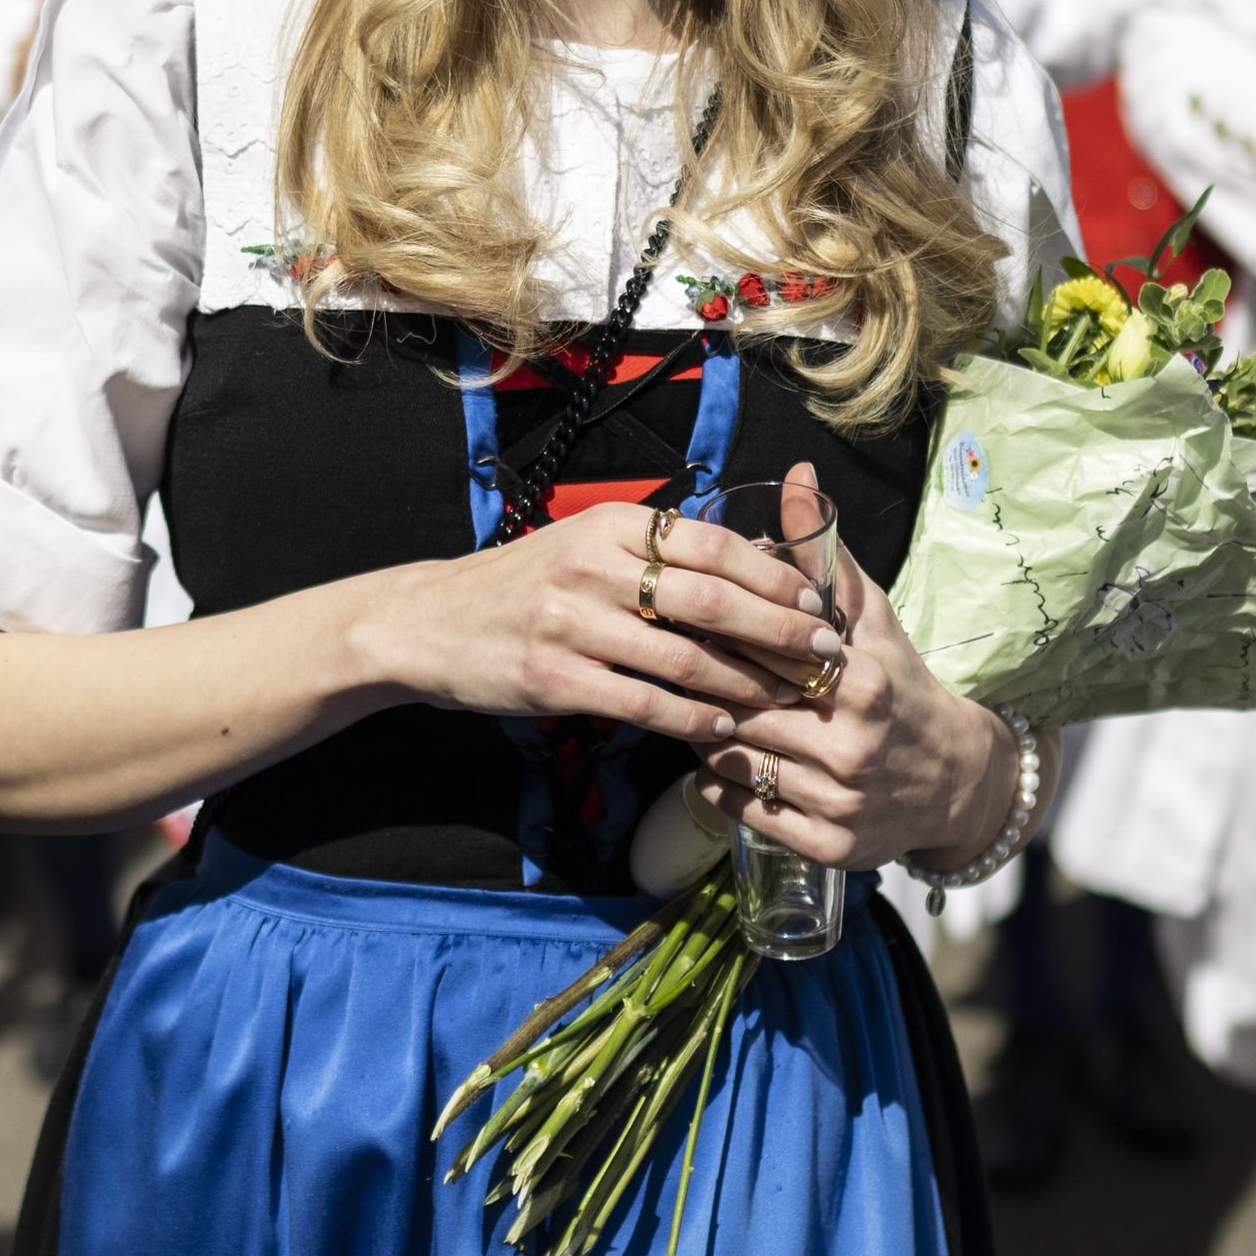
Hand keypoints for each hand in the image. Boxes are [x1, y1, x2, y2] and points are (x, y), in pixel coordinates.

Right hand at [351, 500, 803, 748]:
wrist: (430, 623)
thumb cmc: (523, 586)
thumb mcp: (584, 545)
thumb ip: (652, 551)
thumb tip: (746, 564)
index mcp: (610, 524)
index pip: (714, 545)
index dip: (775, 576)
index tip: (817, 604)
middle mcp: (592, 566)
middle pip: (711, 600)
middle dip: (780, 631)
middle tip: (826, 656)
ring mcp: (570, 623)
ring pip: (684, 658)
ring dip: (746, 684)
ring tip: (787, 700)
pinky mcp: (553, 678)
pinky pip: (643, 703)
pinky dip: (691, 720)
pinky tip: (721, 730)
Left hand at [679, 463, 1020, 872]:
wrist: (956, 779)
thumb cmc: (899, 684)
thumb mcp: (871, 616)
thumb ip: (825, 552)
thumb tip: (797, 477)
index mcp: (861, 682)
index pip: (763, 652)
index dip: (715, 634)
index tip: (678, 616)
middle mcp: (851, 745)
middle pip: (740, 706)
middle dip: (700, 681)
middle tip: (662, 659)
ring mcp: (840, 801)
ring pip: (733, 759)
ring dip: (701, 731)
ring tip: (683, 702)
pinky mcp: (828, 846)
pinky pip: (743, 809)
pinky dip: (719, 783)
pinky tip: (714, 758)